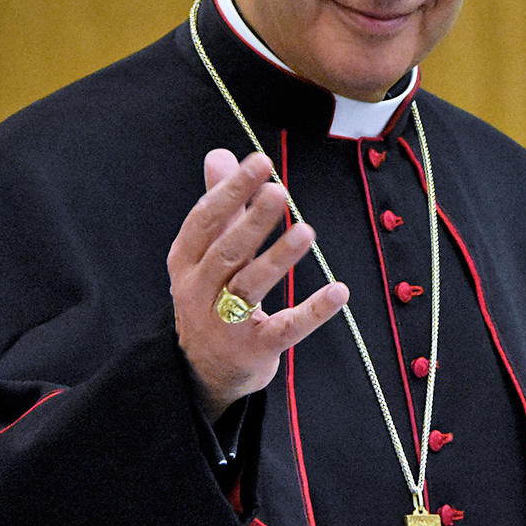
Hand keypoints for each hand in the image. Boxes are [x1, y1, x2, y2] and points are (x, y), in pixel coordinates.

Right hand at [169, 148, 347, 420]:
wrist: (204, 371)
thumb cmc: (210, 296)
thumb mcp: (206, 253)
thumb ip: (219, 205)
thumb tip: (219, 154)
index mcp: (187, 261)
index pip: (205, 220)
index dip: (230, 190)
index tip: (259, 161)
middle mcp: (199, 291)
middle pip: (227, 251)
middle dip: (252, 221)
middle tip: (279, 191)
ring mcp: (225, 323)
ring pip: (251, 286)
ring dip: (279, 258)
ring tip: (307, 232)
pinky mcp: (255, 349)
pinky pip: (286, 328)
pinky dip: (313, 311)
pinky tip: (339, 292)